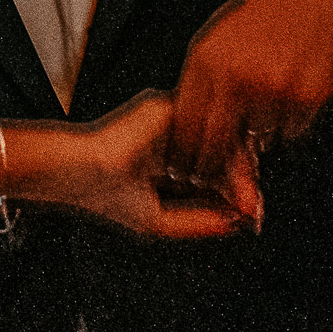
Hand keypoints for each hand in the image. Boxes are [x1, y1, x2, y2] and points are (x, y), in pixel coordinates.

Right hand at [90, 92, 261, 239]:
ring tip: (240, 194)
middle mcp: (176, 141)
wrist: (79, 171)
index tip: (252, 214)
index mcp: (172, 164)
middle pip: (224, 156)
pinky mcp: (167, 108)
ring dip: (236, 169)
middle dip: (243, 184)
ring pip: (219, 139)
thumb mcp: (159, 221)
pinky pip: (205, 123)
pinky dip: (216, 147)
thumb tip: (237, 223)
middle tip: (253, 206)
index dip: (236, 193)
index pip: (215, 173)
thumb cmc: (105, 194)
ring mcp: (173, 124)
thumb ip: (198, 223)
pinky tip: (217, 171)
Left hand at [166, 0, 332, 186]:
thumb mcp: (223, 33)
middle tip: (219, 170)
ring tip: (272, 93)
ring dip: (260, 132)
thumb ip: (205, 78)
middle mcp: (237, 75)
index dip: (184, 154)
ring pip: (259, 139)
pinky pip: (291, 130)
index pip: (185, 125)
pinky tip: (296, 87)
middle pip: (217, 143)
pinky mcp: (309, 97)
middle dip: (216, 163)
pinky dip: (291, 120)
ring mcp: (274, 88)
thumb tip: (190, 128)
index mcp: (207, 57)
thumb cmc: (274, 8)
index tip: (184, 168)